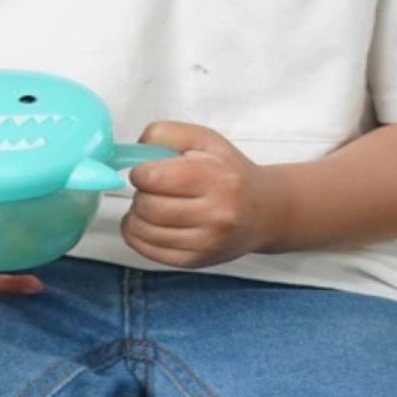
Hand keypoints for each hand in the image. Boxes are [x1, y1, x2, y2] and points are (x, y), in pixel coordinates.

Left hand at [121, 121, 284, 267]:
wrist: (264, 211)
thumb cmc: (228, 171)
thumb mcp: (202, 139)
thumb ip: (164, 134)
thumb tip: (132, 152)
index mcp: (216, 179)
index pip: (153, 178)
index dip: (140, 172)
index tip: (147, 171)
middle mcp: (215, 216)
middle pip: (146, 206)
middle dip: (139, 194)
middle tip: (151, 189)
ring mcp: (206, 244)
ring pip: (143, 231)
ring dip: (135, 216)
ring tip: (150, 206)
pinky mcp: (196, 262)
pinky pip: (149, 251)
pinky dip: (137, 235)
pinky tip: (147, 224)